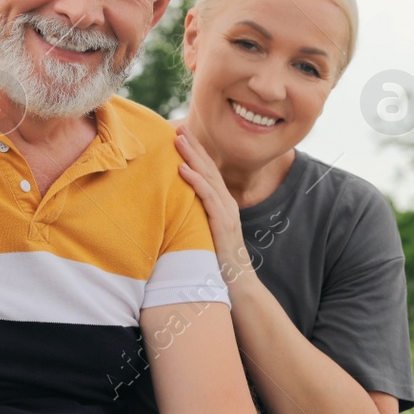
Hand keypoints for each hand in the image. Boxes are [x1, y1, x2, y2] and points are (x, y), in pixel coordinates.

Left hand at [174, 127, 251, 286]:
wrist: (238, 287)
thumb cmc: (217, 265)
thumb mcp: (205, 236)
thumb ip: (195, 220)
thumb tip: (175, 213)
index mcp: (222, 205)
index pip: (208, 172)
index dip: (195, 152)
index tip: (180, 134)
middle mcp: (226, 204)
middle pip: (209, 168)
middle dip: (193, 146)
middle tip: (177, 126)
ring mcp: (226, 213)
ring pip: (208, 178)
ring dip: (192, 156)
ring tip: (177, 138)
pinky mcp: (223, 225)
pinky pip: (208, 199)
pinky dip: (195, 181)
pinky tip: (182, 169)